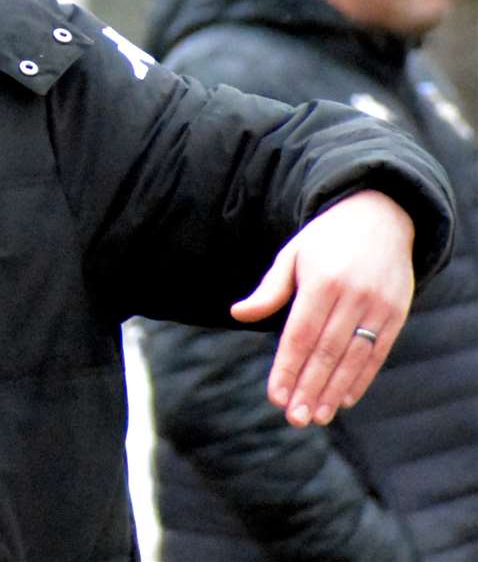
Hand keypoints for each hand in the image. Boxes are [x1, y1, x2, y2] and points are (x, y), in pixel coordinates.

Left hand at [230, 190, 414, 427]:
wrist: (380, 216)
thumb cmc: (325, 240)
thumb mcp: (293, 255)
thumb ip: (270, 290)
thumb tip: (238, 314)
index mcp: (322, 282)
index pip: (301, 335)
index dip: (287, 367)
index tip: (274, 396)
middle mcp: (353, 296)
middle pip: (327, 352)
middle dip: (308, 387)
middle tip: (293, 417)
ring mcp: (379, 307)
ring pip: (354, 358)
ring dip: (333, 391)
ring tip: (315, 416)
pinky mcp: (397, 315)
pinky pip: (378, 354)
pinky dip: (361, 379)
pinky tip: (344, 399)